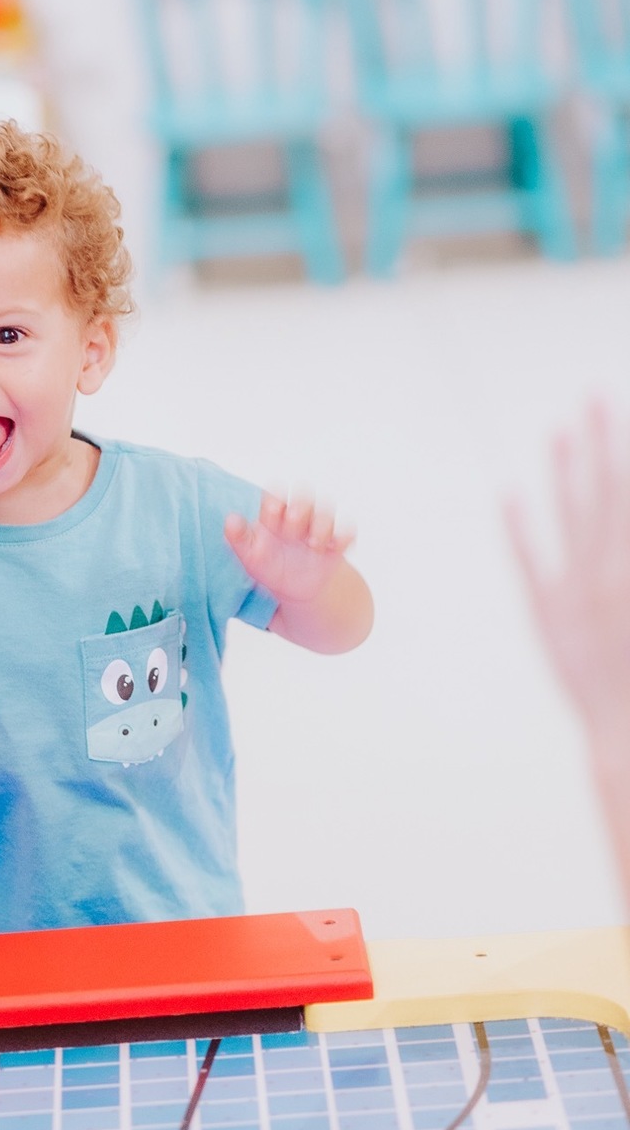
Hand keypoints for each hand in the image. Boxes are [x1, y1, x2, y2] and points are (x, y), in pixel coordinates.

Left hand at [224, 493, 354, 606]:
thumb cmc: (268, 565)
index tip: (270, 514)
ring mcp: (319, 528)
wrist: (293, 589)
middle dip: (299, 507)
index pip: (275, 494)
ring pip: (326, 512)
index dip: (274, 500)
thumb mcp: (249, 556)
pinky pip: (347, 532)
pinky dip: (344, 537)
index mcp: (275, 514)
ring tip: (312, 543)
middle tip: (291, 526)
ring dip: (321, 525)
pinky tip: (333, 549)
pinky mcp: (336, 543)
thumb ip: (238, 538)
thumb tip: (230, 519)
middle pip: (304, 495)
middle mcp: (298, 515)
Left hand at [506, 404, 629, 731]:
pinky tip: (511, 491)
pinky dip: (520, 526)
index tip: (619, 412)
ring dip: (567, 469)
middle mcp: (614, 570)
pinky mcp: (549, 614)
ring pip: (572, 514)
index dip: (625, 454)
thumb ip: (624, 546)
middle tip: (594, 394)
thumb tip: (617, 504)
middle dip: (605, 440)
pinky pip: (530, 560)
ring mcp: (579, 590)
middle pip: (611, 490)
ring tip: (560, 428)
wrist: (629, 734)